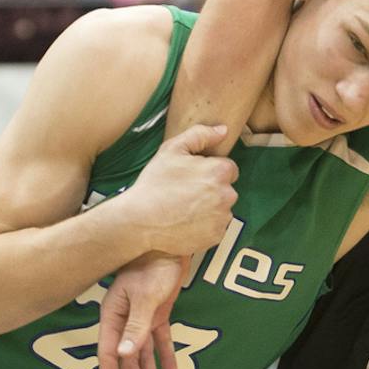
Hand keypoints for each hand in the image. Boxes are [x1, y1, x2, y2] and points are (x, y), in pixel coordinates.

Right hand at [97, 252, 187, 368]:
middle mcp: (124, 320)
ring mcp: (141, 318)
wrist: (170, 243)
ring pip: (143, 354)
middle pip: (127, 359)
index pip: (108, 354)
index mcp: (113, 316)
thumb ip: (136, 327)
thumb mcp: (145, 298)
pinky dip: (166, 359)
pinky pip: (160, 342)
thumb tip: (124, 355)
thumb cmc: (153, 265)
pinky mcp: (157, 314)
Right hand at [123, 124, 238, 258]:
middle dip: (211, 189)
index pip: (228, 168)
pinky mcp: (216, 237)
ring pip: (221, 209)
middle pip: (226, 189)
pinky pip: (215, 228)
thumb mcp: (172, 150)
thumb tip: (223, 130)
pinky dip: (205, 226)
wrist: (140, 220)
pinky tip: (185, 222)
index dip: (210, 171)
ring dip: (209, 208)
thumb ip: (200, 135)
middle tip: (185, 193)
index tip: (192, 177)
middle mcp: (228, 195)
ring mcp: (223, 219)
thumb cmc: (155, 183)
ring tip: (183, 209)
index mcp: (220, 172)